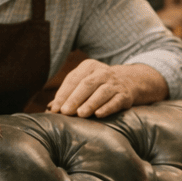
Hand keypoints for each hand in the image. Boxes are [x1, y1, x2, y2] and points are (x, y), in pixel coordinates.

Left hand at [48, 59, 162, 117]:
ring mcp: (115, 83)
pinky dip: (107, 108)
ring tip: (80, 114)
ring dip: (90, 103)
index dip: (63, 94)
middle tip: (65, 112)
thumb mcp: (85, 82)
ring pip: (101, 92)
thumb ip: (69, 93)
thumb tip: (50, 108)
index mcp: (89, 66)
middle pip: (86, 85)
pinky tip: (99, 114)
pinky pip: (116, 101)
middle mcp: (103, 72)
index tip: (55, 109)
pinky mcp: (126, 95)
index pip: (73, 79)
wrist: (131, 81)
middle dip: (74, 99)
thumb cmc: (100, 85)